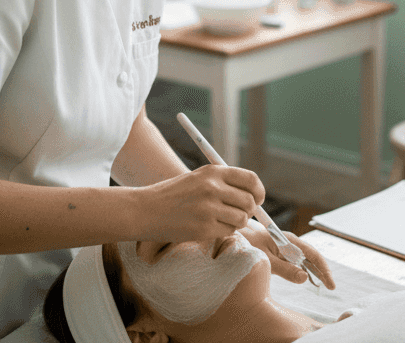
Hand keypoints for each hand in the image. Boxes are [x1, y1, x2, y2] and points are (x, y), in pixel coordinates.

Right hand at [135, 165, 265, 243]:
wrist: (146, 210)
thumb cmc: (173, 195)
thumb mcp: (198, 179)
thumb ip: (223, 184)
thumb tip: (253, 196)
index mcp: (213, 172)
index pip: (251, 179)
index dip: (259, 191)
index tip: (257, 199)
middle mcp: (213, 188)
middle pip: (250, 201)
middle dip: (249, 210)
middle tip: (238, 214)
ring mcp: (209, 209)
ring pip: (242, 219)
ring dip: (236, 222)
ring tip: (221, 221)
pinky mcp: (204, 228)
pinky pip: (229, 232)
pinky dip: (224, 231)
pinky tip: (209, 227)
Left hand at [240, 221, 335, 288]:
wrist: (234, 235)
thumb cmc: (248, 244)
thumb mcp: (266, 259)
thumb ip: (284, 269)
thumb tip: (305, 278)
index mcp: (289, 240)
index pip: (312, 254)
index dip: (324, 269)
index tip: (330, 283)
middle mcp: (289, 243)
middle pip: (311, 257)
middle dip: (322, 271)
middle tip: (331, 287)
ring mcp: (284, 248)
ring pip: (304, 260)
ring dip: (314, 271)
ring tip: (323, 284)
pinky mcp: (279, 253)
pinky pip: (294, 262)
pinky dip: (303, 270)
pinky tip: (307, 278)